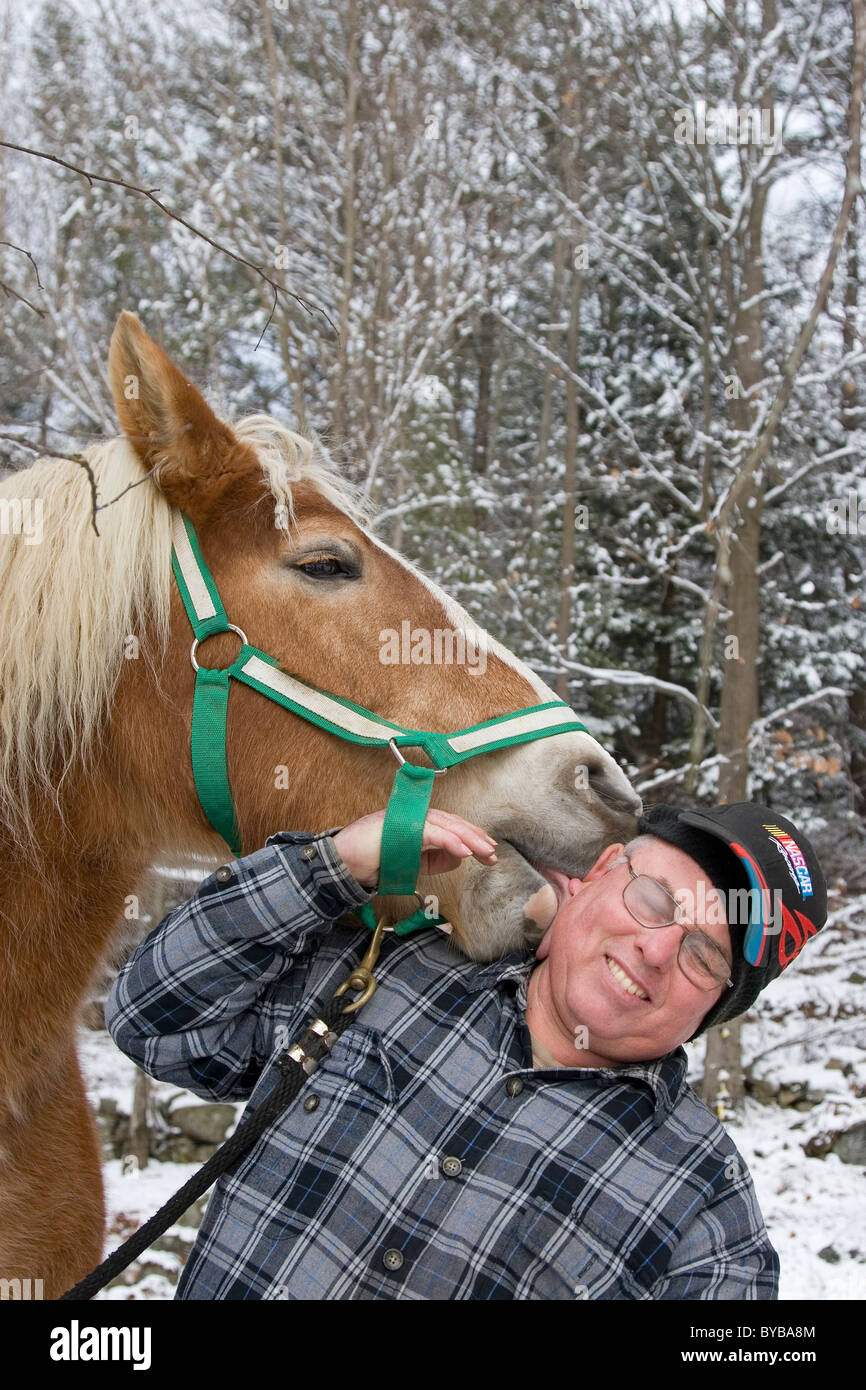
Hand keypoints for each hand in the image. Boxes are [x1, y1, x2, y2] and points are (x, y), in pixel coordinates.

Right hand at [332, 808, 497, 888]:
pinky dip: (449, 841)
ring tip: (484, 852)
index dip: (471, 835)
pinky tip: (463, 852)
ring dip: (467, 839)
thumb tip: (460, 857)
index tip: (488, 850)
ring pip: (445, 825)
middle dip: (475, 837)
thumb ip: (434, 860)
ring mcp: (405, 818)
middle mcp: (413, 816)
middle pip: (452, 822)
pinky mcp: (399, 826)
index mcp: (416, 822)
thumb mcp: (412, 864)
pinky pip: (430, 833)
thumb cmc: (371, 862)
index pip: (451, 825)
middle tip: (492, 853)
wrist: (342, 864)